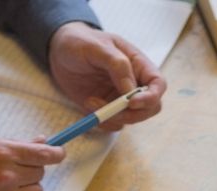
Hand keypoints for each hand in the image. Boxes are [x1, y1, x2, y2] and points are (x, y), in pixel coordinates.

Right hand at [0, 139, 64, 190]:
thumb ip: (12, 144)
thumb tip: (39, 142)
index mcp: (3, 153)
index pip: (43, 154)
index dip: (55, 153)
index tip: (59, 153)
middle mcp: (8, 175)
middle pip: (40, 174)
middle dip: (33, 169)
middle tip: (17, 168)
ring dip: (29, 187)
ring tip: (10, 183)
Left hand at [48, 22, 165, 128]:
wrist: (59, 50)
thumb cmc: (80, 41)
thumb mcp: (97, 46)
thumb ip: (117, 65)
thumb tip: (131, 91)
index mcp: (138, 65)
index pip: (158, 85)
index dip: (151, 97)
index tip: (132, 103)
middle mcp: (134, 84)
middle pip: (150, 108)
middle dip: (132, 114)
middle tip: (109, 110)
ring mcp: (121, 98)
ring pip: (131, 119)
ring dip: (112, 118)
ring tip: (89, 102)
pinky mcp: (107, 107)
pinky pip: (114, 124)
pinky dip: (103, 123)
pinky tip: (88, 109)